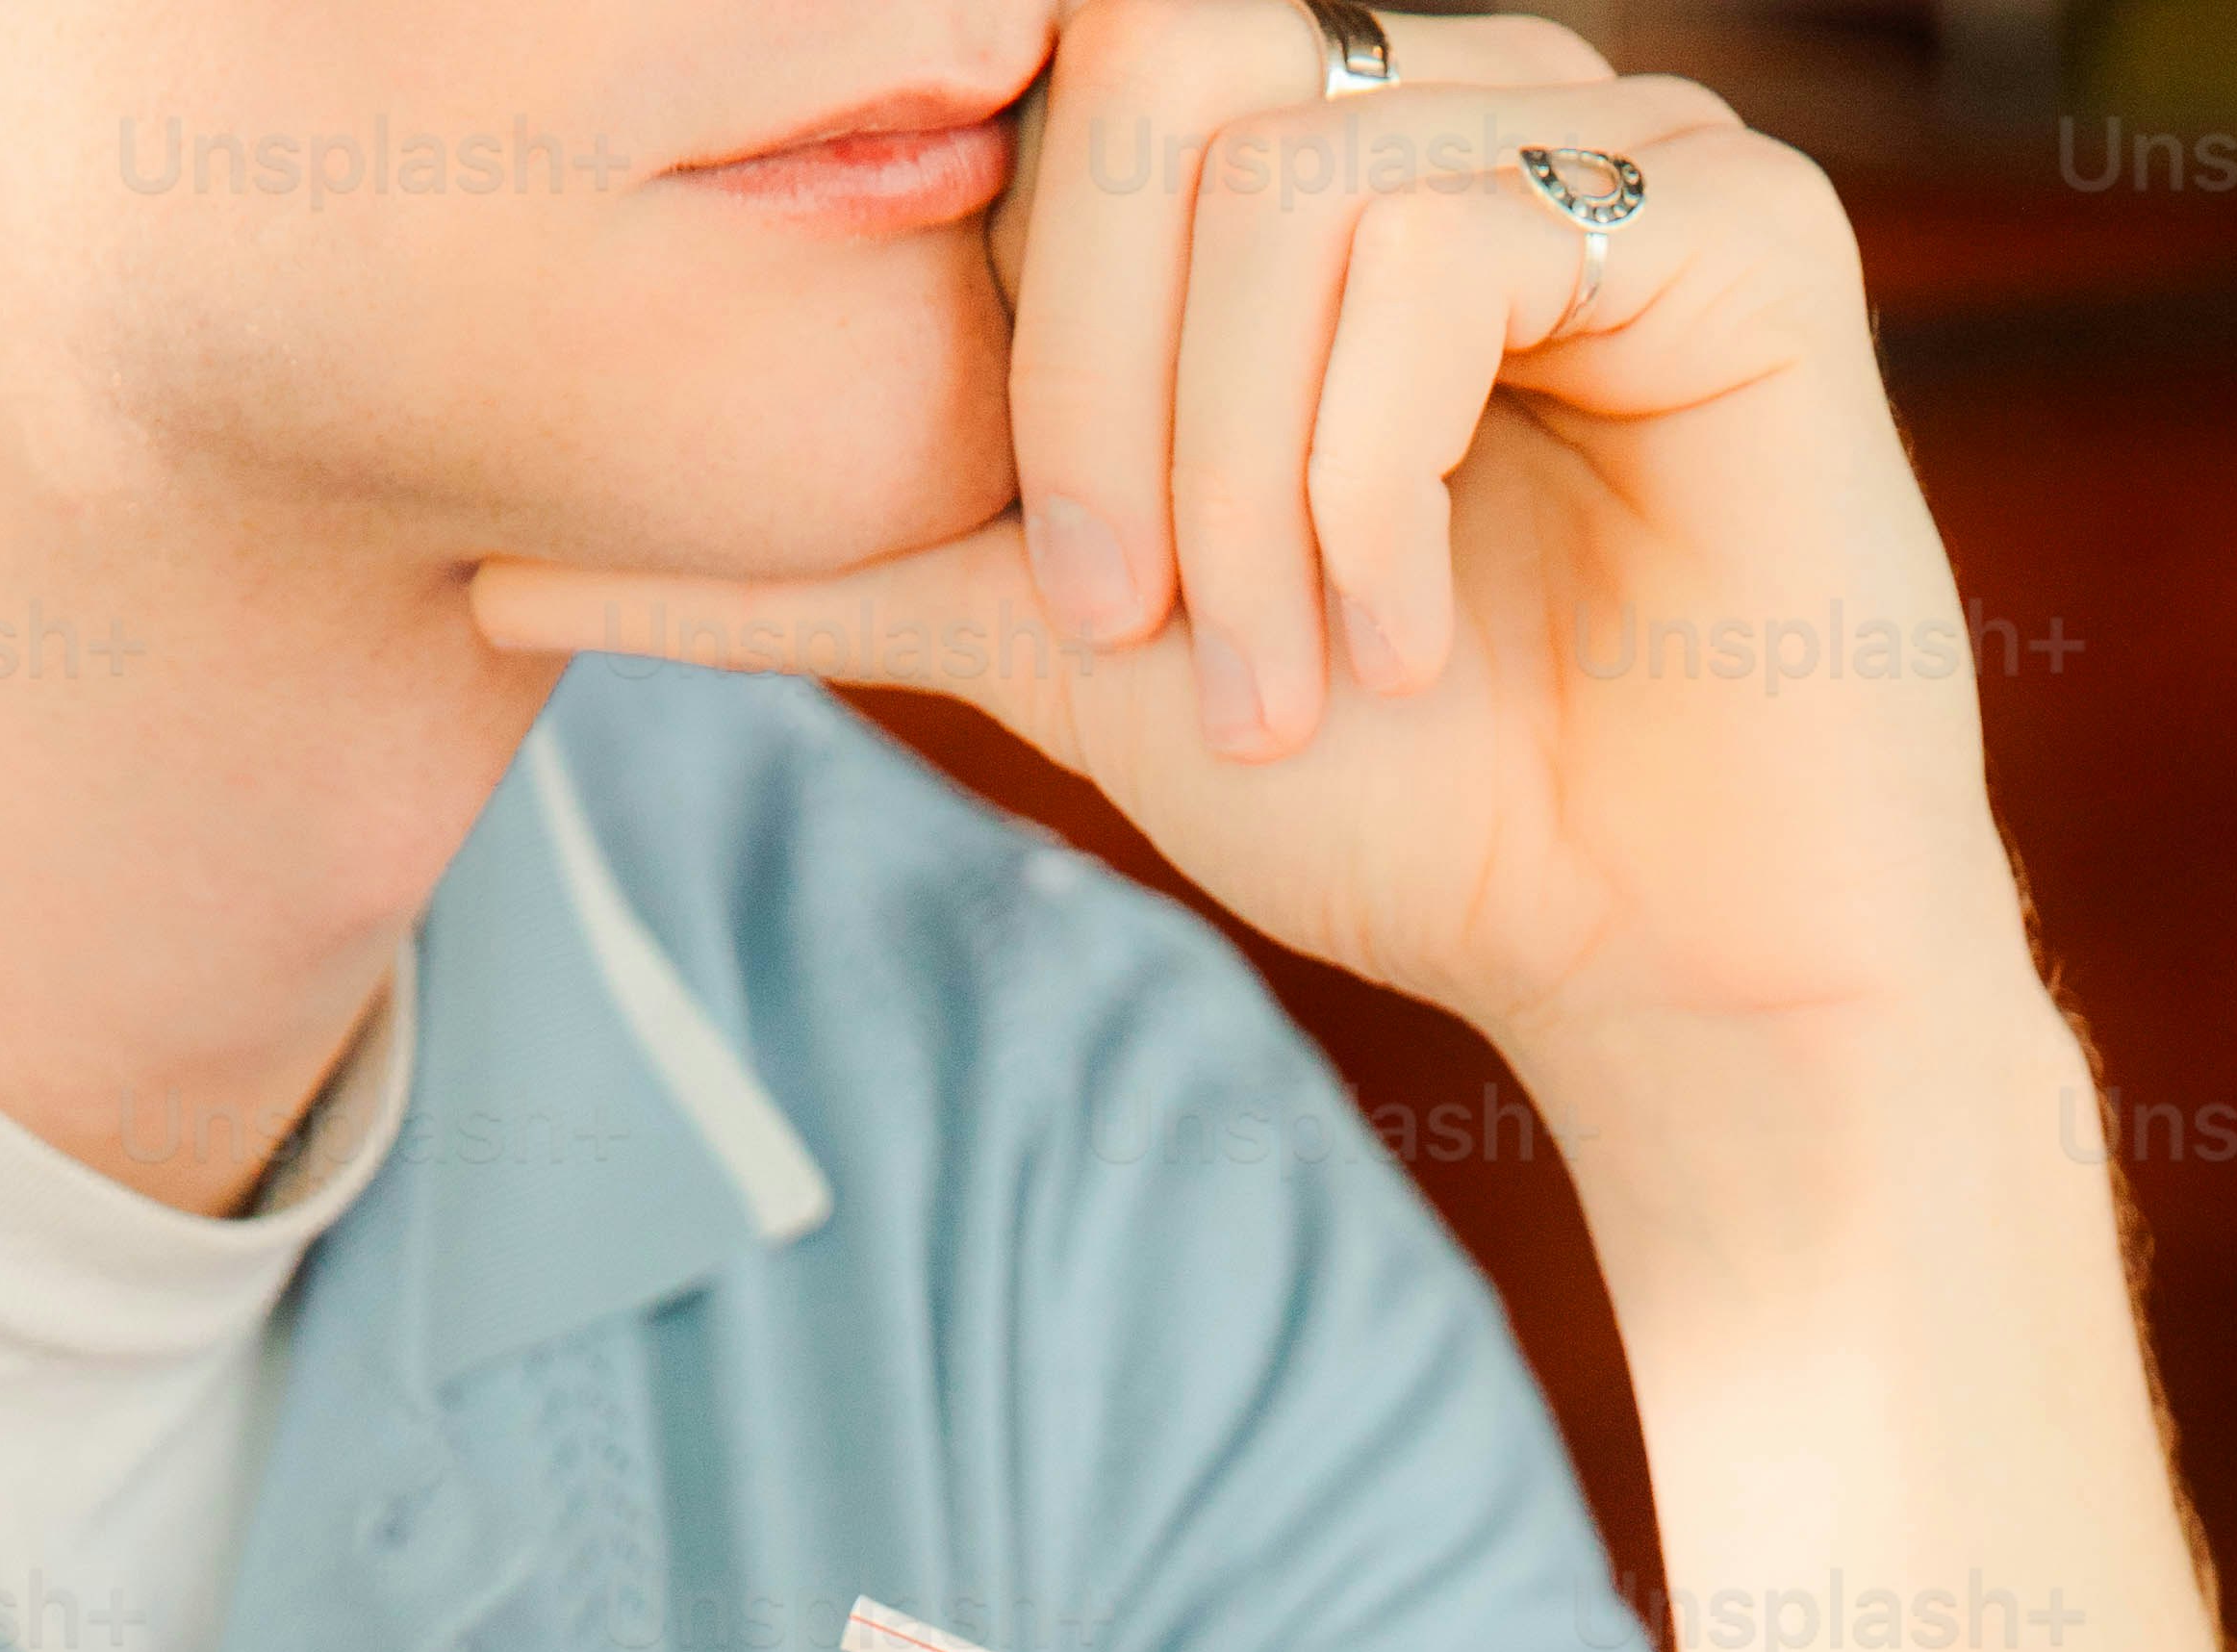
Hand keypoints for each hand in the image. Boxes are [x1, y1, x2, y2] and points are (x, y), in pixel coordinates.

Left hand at [467, 7, 2031, 1078]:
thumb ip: (823, 569)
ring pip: (1285, 182)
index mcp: (1296, 172)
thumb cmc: (1416, 816)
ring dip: (1248, 479)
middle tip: (1156, 639)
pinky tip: (1415, 633)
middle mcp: (1445, 105)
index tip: (1080, 600)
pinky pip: (1450, 237)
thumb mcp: (1060, 659)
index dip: (1023, 326)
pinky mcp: (1738, 220)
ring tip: (1304, 675)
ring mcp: (1600, 140)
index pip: (1067, 90)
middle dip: (1106, 402)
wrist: (1670, 976)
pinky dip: (1379, 470)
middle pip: (1154, 91)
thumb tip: (498, 567)